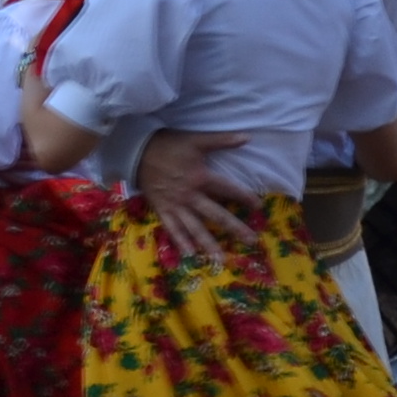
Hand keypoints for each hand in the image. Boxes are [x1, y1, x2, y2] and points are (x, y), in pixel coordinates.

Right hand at [133, 130, 240, 259]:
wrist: (138, 152)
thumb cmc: (169, 145)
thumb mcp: (196, 139)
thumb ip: (221, 140)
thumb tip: (247, 137)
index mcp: (200, 177)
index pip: (228, 189)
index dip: (244, 197)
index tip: (258, 206)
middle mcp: (190, 196)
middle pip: (216, 215)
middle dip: (235, 228)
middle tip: (251, 241)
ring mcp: (176, 205)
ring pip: (195, 228)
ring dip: (209, 244)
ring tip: (220, 260)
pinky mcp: (163, 210)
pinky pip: (173, 229)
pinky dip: (181, 242)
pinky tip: (190, 255)